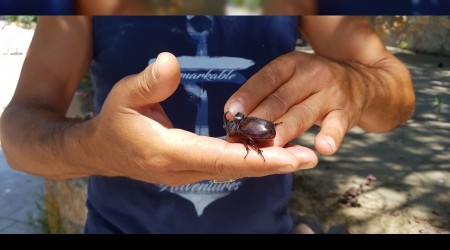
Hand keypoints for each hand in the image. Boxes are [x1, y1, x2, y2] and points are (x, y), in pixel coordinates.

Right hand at [89, 52, 317, 185]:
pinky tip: (273, 153)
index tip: (289, 156)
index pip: (219, 157)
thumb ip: (149, 82)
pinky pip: (228, 167)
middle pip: (236, 169)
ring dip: (269, 164)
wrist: (103, 151)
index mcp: (169, 152)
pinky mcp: (193, 168)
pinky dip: (253, 161)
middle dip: (275, 164)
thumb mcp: (124, 94)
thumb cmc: (115, 120)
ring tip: (303, 156)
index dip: (256, 157)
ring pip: (235, 170)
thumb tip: (170, 62)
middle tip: (311, 157)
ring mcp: (189, 173)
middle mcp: (184, 169)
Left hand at [225, 51, 368, 155]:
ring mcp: (330, 93)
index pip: (266, 79)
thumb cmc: (312, 84)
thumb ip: (267, 94)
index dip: (247, 96)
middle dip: (258, 120)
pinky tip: (322, 148)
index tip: (230, 113)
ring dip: (283, 132)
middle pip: (281, 99)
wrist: (361, 82)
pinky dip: (330, 136)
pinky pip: (337, 125)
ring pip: (302, 114)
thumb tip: (235, 117)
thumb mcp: (291, 77)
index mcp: (291, 64)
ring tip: (268, 147)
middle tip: (242, 138)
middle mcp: (311, 75)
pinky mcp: (346, 112)